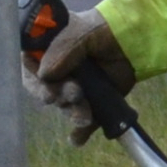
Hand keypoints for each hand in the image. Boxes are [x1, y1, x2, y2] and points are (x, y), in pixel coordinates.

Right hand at [23, 10, 132, 144]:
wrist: (137, 42)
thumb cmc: (105, 28)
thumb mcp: (82, 30)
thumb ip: (63, 48)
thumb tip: (44, 75)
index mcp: (47, 49)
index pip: (28, 68)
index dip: (34, 81)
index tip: (47, 88)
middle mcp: (57, 71)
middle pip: (45, 91)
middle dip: (57, 96)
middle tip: (75, 93)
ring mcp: (74, 88)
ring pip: (64, 107)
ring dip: (72, 112)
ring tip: (86, 113)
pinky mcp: (91, 103)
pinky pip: (81, 123)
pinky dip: (79, 133)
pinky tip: (79, 138)